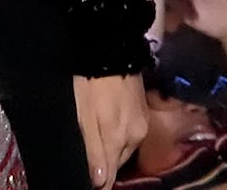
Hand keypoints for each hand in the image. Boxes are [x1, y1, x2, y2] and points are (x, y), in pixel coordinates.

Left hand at [72, 73, 146, 189]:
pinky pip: (130, 133)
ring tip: (99, 142)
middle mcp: (134, 137)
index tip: (91, 182)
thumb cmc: (89, 83)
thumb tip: (99, 183)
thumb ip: (92, 150)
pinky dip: (119, 135)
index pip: (110, 174)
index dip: (99, 181)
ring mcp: (141, 124)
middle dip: (105, 165)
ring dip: (112, 149)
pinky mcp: (143, 111)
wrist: (111, 50)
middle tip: (90, 161)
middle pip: (117, 162)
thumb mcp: (83, 116)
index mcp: (117, 140)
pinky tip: (109, 126)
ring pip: (124, 148)